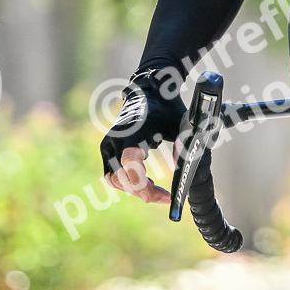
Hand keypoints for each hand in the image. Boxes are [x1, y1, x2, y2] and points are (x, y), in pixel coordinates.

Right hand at [99, 70, 184, 201]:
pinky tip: (145, 182)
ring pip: (115, 180)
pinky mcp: (106, 149)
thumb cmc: (167, 110)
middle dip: (144, 191)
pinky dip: (127, 183)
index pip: (130, 161)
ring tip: (155, 188)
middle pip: (124, 177)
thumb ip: (182, 147)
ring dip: (135, 189)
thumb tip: (182, 170)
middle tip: (166, 196)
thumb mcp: (181, 126)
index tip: (160, 195)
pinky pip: (111, 175)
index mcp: (135, 131)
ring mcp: (108, 144)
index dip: (141, 183)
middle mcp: (117, 138)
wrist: (148, 92)